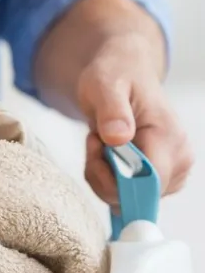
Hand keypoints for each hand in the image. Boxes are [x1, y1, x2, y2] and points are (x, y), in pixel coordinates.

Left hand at [77, 39, 192, 204]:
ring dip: (103, 176)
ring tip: (100, 141)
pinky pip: (128, 193)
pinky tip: (106, 153)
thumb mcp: (105, 86)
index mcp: (169, 136)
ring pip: (129, 198)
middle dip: (104, 176)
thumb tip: (118, 138)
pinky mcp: (162, 175)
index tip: (96, 146)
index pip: (149, 183)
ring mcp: (173, 169)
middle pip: (137, 196)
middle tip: (95, 140)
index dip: (115, 180)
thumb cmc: (115, 77)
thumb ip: (112, 111)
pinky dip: (108, 179)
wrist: (123, 73)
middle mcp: (179, 157)